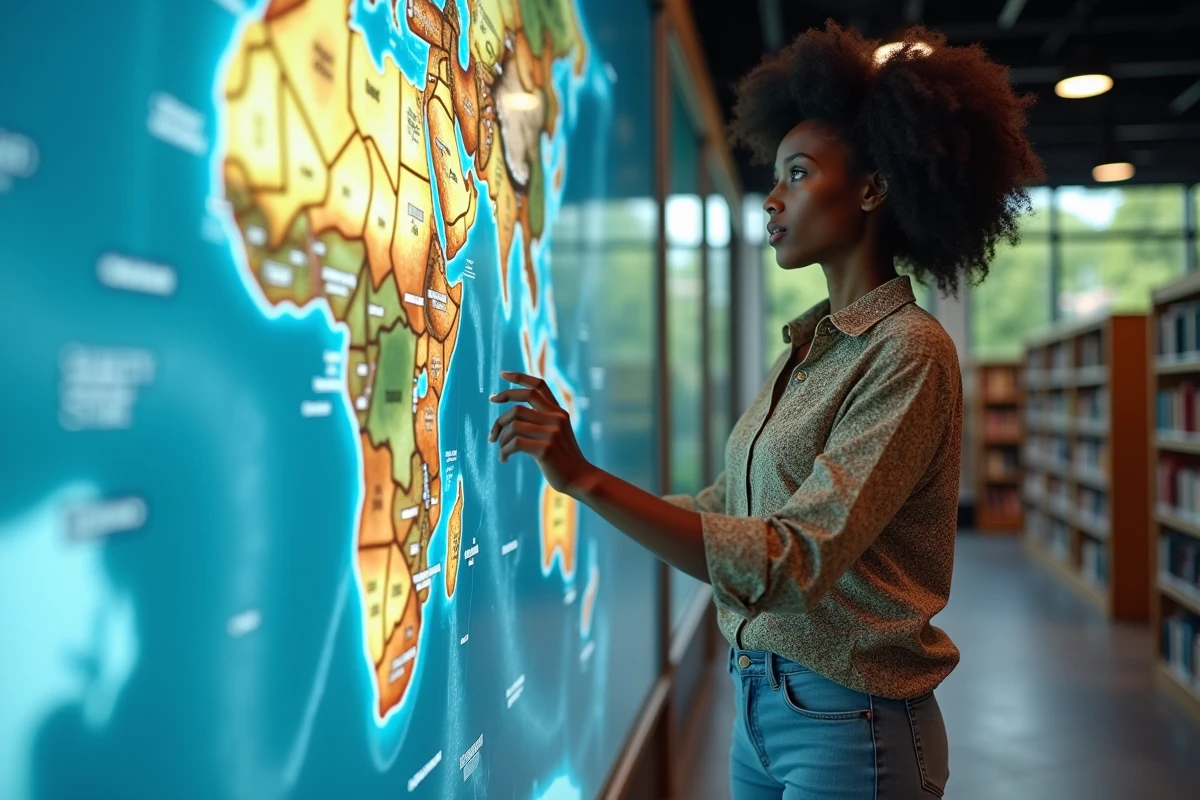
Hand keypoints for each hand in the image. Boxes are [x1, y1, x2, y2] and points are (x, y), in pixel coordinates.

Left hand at [488, 371, 595, 494]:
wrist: (580, 478)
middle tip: (491, 434)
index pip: (538, 385)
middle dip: (499, 419)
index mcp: (559, 412)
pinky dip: (504, 451)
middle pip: (518, 405)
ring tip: (501, 452)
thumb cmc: (563, 459)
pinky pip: (514, 443)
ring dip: (501, 440)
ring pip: (513, 425)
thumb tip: (512, 417)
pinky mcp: (545, 448)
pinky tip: (504, 460)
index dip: (519, 377)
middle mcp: (556, 418)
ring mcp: (551, 432)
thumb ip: (542, 421)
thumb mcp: (557, 434)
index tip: (502, 374)